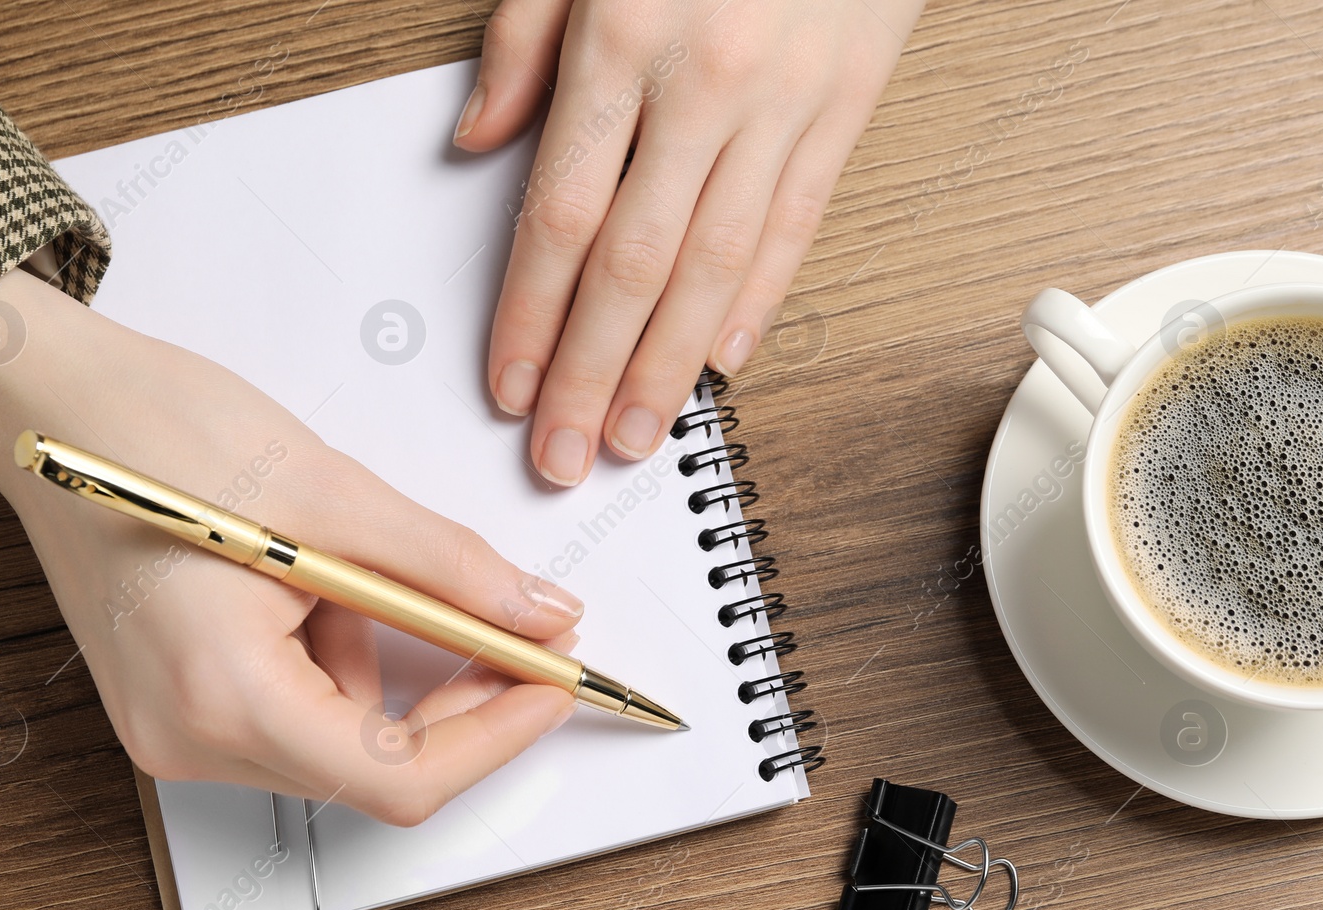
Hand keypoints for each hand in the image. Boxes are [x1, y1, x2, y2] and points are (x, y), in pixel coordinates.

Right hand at [0, 269, 584, 825]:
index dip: (496, 737)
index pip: (397, 777)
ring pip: (338, 737)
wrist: (47, 401)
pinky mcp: (176, 704)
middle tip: (517, 630)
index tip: (555, 682)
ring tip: (354, 564)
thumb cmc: (158, 428)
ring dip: (389, 663)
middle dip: (456, 699)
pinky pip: (295, 710)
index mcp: (222, 696)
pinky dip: (338, 655)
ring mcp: (174, 729)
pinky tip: (314, 582)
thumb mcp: (333, 493)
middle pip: (372, 768)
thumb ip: (450, 570)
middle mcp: (189, 738)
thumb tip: (540, 616)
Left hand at [454, 0, 922, 483]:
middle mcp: (706, 83)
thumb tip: (477, 145)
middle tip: (560, 454)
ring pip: (717, 266)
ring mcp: (785, 102)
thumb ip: (521, 43)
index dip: (529, 314)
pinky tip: (721, 364)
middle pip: (635, 265)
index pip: (562, 214)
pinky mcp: (845, 108)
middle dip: (589, 373)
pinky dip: (758, 303)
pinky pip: (797, 225)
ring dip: (668, 367)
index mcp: (624, 38)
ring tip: (631, 437)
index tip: (507, 385)